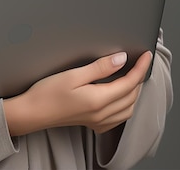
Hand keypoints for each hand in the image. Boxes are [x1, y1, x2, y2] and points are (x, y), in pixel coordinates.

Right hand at [3, 50, 151, 135]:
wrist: (32, 112)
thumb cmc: (47, 92)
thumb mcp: (73, 74)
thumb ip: (100, 67)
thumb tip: (121, 59)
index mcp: (99, 100)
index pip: (129, 83)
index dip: (140, 68)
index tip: (147, 55)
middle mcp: (102, 114)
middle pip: (132, 96)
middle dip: (139, 78)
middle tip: (140, 62)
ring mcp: (97, 121)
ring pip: (128, 109)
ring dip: (134, 92)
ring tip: (133, 75)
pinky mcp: (92, 124)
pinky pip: (118, 118)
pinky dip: (126, 106)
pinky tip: (120, 96)